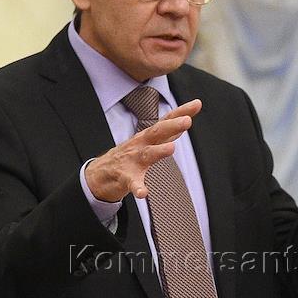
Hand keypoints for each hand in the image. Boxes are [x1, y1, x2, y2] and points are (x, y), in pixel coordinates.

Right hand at [85, 99, 201, 201]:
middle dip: (172, 126)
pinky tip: (143, 193)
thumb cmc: (130, 155)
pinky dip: (137, 188)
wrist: (101, 172)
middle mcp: (141, 145)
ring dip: (158, 151)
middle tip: (187, 121)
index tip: (196, 104)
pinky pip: (132, 183)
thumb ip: (168, 132)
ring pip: (146, 154)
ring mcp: (132, 161)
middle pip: (157, 132)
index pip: (166, 121)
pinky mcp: (125, 178)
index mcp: (148, 136)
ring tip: (171, 148)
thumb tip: (187, 117)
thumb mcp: (148, 140)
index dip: (181, 112)